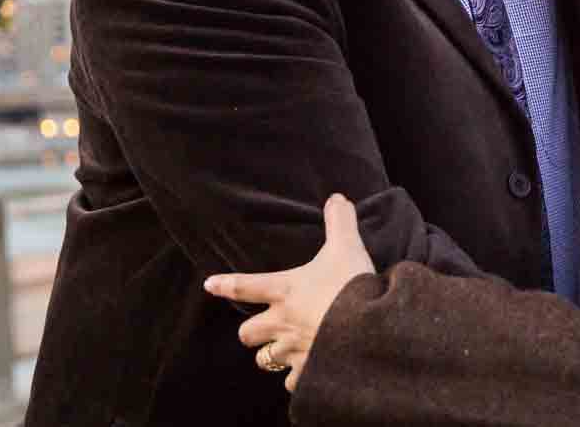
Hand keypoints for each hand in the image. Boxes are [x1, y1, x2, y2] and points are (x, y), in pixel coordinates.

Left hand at [204, 194, 374, 393]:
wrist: (371, 329)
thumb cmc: (352, 285)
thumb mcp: (346, 247)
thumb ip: (339, 222)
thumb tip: (337, 197)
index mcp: (285, 290)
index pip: (245, 286)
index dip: (225, 284)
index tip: (209, 285)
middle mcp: (282, 323)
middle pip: (247, 333)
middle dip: (251, 332)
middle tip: (262, 326)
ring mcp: (293, 351)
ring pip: (265, 360)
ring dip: (271, 355)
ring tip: (282, 350)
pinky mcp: (308, 372)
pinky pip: (293, 382)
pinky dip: (297, 378)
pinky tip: (307, 371)